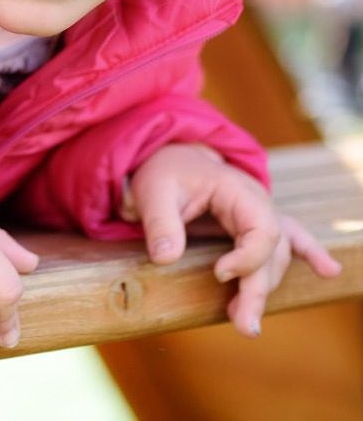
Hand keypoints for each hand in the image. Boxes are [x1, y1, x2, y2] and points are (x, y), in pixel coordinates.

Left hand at [124, 143, 341, 335]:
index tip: (219, 274)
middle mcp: (259, 204)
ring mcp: (263, 214)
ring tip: (246, 323)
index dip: (247, 259)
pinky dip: (312, 254)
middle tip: (244, 326)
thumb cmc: (166, 173)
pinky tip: (329, 272)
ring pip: (275, 258)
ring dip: (264, 290)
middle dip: (258, 291)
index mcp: (238, 191)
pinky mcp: (259, 225)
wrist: (172, 157)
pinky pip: (294, 237)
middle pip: (271, 253)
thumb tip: (165, 258)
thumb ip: (159, 223)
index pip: (262, 231)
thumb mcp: (153, 191)